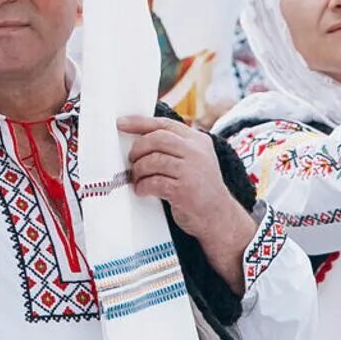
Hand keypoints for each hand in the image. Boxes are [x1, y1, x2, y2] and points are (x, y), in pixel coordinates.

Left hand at [119, 115, 253, 291]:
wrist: (219, 216)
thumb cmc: (201, 188)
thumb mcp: (196, 160)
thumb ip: (176, 147)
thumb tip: (139, 139)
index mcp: (198, 140)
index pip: (165, 124)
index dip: (140, 123)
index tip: (121, 123)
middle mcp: (197, 152)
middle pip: (157, 139)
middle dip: (138, 149)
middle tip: (131, 160)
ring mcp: (191, 171)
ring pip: (153, 161)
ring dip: (138, 170)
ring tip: (137, 179)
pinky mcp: (184, 190)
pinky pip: (154, 182)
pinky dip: (143, 186)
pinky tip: (142, 190)